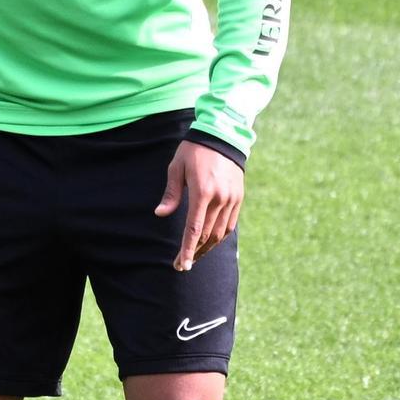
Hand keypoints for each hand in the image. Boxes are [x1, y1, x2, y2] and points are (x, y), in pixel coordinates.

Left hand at [155, 141, 243, 270]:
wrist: (223, 134)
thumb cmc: (194, 150)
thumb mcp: (176, 168)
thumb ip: (171, 194)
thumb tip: (160, 214)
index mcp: (202, 192)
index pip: (194, 229)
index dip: (188, 250)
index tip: (182, 265)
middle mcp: (219, 198)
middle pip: (207, 235)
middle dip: (194, 252)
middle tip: (182, 264)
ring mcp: (232, 199)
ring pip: (220, 233)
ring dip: (207, 248)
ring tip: (194, 256)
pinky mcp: (238, 197)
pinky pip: (230, 224)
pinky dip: (219, 236)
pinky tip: (209, 242)